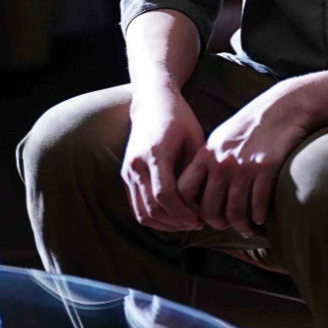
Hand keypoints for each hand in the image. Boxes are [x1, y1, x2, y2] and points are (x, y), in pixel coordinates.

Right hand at [121, 89, 205, 232]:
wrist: (152, 103)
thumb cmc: (179, 119)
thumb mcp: (194, 139)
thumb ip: (196, 171)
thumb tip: (202, 205)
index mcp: (155, 153)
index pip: (164, 195)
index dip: (181, 214)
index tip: (198, 221)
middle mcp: (136, 164)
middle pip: (152, 208)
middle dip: (175, 223)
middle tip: (195, 224)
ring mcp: (128, 170)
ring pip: (141, 212)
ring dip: (163, 224)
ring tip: (184, 223)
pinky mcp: (125, 175)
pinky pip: (136, 206)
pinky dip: (153, 217)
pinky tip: (172, 216)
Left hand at [176, 83, 311, 236]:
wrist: (282, 108)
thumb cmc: (251, 125)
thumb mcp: (221, 139)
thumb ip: (209, 162)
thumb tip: (200, 191)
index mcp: (206, 154)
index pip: (184, 190)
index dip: (190, 209)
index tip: (200, 214)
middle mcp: (221, 162)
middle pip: (209, 208)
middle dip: (218, 223)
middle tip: (227, 226)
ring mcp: (243, 166)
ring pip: (234, 212)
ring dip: (241, 226)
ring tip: (246, 228)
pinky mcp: (265, 169)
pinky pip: (257, 206)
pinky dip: (258, 217)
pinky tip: (261, 218)